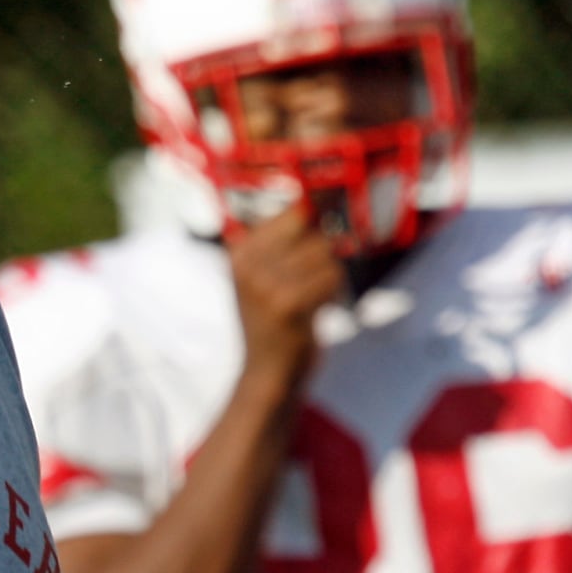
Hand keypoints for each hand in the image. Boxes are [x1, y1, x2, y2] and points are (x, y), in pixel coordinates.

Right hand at [227, 203, 345, 397]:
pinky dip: (333, 293)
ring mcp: (264, 283)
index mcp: (239, 251)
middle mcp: (246, 263)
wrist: (268, 373)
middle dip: (322, 258)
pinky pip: (331, 276)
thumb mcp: (263, 276)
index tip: (312, 249)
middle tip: (306, 286)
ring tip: (309, 299)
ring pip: (325, 254)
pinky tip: (316, 310)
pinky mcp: (286, 303)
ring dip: (328, 277)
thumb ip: (282, 240)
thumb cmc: (274, 321)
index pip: (294, 213)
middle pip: (313, 233)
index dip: (314, 226)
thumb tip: (315, 199)